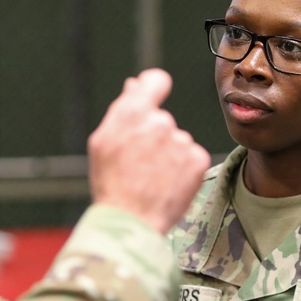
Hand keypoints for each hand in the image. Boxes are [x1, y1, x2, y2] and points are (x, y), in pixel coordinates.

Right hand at [87, 68, 210, 233]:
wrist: (131, 221)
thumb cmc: (111, 182)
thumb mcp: (103, 141)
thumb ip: (123, 107)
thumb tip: (134, 84)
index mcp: (133, 112)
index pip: (156, 80)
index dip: (154, 87)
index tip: (152, 96)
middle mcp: (161, 122)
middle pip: (162, 119)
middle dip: (153, 135)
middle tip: (139, 163)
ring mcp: (181, 141)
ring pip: (176, 140)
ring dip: (168, 154)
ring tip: (151, 178)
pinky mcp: (198, 159)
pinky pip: (190, 156)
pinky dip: (182, 168)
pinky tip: (167, 183)